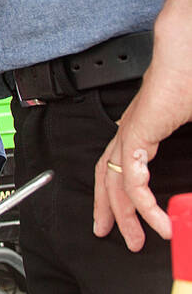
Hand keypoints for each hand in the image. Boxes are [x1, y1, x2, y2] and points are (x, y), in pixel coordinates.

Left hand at [93, 67, 191, 251]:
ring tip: (137, 239)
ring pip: (115, 184)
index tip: (139, 217)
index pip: (124, 169)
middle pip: (110, 180)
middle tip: (116, 237)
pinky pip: (132, 179)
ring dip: (124, 215)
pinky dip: (142, 204)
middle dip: (113, 213)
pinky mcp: (135, 135)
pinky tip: (155, 220)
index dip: (125, 196)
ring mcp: (130, 134)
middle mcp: (130, 133)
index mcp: (142, 130)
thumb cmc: (191, 81)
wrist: (187, 53)